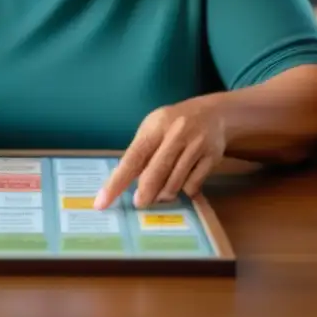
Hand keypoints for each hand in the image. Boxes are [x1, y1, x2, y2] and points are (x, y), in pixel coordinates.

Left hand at [94, 97, 224, 209]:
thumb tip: (126, 183)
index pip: (132, 158)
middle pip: (156, 172)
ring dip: (165, 194)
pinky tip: (183, 183)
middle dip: (145, 193)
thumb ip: (141, 151)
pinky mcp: (212, 157)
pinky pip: (193, 184)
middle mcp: (176, 134)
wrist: (214, 114)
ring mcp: (196, 145)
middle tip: (139, 203)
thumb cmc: (174, 123)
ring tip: (161, 193)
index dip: (116, 182)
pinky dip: (185, 189)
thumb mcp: (154, 128)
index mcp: (155, 126)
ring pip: (175, 182)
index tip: (102, 202)